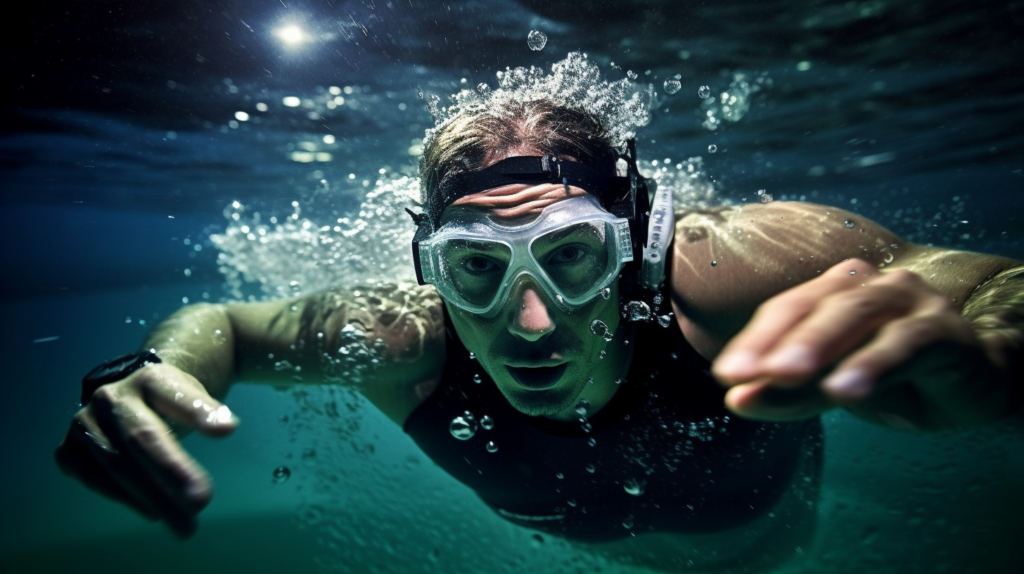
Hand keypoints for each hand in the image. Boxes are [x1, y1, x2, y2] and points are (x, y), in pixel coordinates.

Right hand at [54, 362, 237, 537]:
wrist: (127, 394)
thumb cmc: (167, 399)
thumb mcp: (190, 394)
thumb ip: (204, 409)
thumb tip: (226, 427)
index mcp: (147, 379)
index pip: (173, 396)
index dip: (197, 412)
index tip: (227, 430)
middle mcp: (110, 398)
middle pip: (142, 439)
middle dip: (172, 472)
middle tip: (201, 502)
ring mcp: (84, 424)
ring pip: (117, 466)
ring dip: (152, 497)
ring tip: (185, 522)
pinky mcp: (68, 449)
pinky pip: (95, 479)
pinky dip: (125, 498)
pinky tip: (153, 511)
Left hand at [712, 259, 1013, 430]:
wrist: (976, 385)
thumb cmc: (896, 379)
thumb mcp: (835, 388)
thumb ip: (791, 392)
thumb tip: (737, 398)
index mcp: (835, 293)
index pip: (785, 310)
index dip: (753, 340)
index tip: (726, 375)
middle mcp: (870, 287)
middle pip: (815, 307)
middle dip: (776, 342)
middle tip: (746, 373)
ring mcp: (910, 303)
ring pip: (857, 315)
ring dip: (818, 346)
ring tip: (784, 376)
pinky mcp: (945, 332)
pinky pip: (906, 344)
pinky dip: (873, 365)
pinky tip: (847, 389)